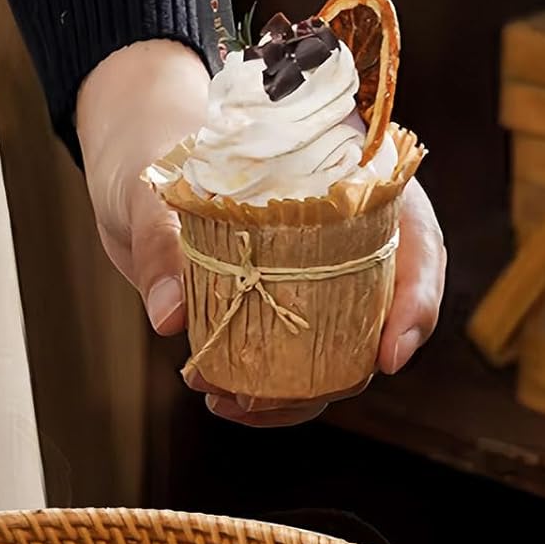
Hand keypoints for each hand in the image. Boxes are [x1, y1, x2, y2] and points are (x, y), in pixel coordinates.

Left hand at [77, 43, 445, 425]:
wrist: (129, 160)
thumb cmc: (157, 140)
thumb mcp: (157, 184)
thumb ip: (160, 243)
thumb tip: (170, 317)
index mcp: (349, 181)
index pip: (415, 244)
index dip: (416, 302)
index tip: (390, 357)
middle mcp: (342, 238)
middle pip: (378, 316)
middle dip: (337, 373)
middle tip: (275, 396)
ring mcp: (309, 280)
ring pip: (334, 354)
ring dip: (291, 395)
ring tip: (231, 403)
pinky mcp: (272, 311)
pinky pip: (287, 364)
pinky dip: (260, 392)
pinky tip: (218, 398)